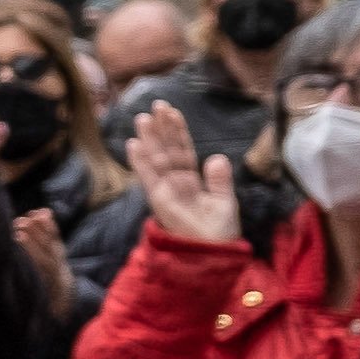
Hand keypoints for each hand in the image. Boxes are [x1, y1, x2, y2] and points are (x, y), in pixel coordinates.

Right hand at [129, 97, 239, 248]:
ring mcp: (166, 190)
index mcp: (193, 180)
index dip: (178, 131)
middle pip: (168, 150)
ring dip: (150, 139)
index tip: (171, 112)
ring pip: (158, 159)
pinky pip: (149, 177)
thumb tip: (216, 156)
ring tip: (143, 118)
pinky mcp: (160, 200)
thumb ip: (219, 180)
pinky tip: (134, 144)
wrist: (211, 253)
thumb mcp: (225, 202)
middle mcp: (177, 182)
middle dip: (162, 129)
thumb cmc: (218, 232)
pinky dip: (141, 161)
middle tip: (155, 106)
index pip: (184, 150)